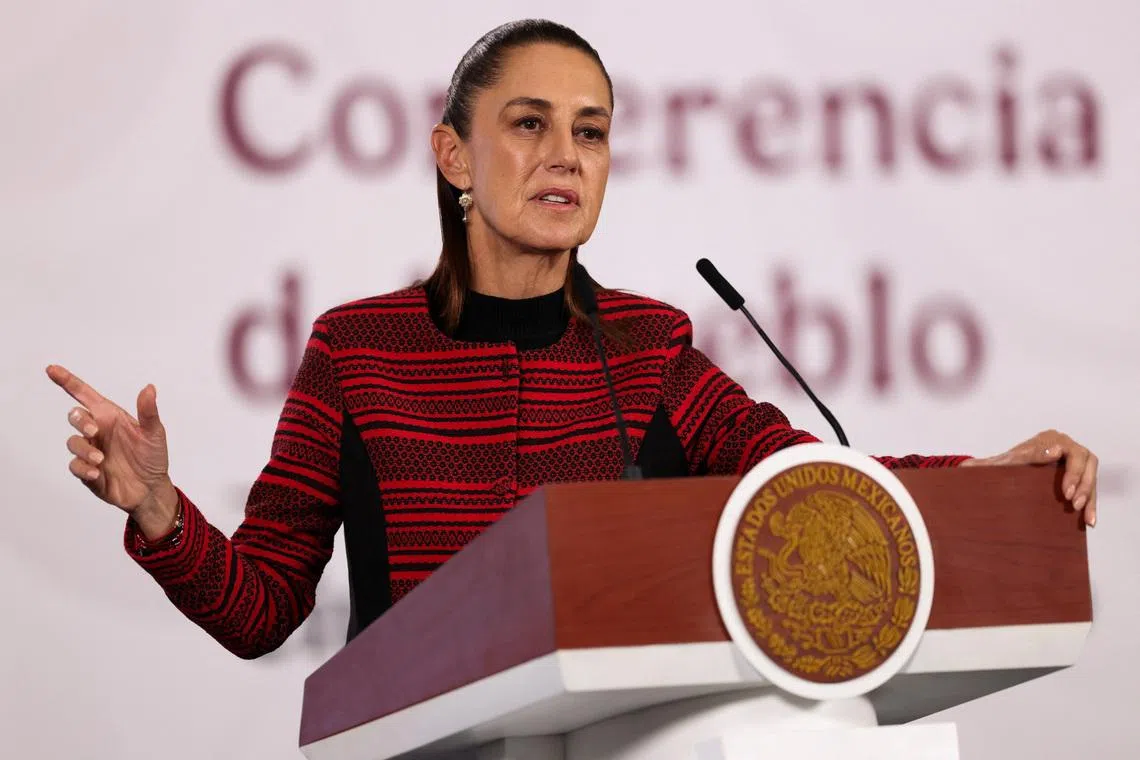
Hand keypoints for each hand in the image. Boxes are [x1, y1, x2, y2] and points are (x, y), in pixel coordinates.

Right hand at [46, 364, 178, 539]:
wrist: (151, 488)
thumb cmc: (152, 457)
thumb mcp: (154, 433)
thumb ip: (148, 412)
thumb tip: (149, 388)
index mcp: (111, 417)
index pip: (85, 396)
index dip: (68, 382)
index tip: (52, 370)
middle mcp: (98, 432)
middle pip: (75, 416)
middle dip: (80, 420)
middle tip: (94, 431)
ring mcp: (91, 451)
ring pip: (73, 442)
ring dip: (84, 449)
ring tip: (101, 459)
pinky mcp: (88, 471)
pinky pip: (75, 466)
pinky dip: (83, 468)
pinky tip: (97, 473)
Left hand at [961, 429, 1097, 526]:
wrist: (1021, 470)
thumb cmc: (1011, 464)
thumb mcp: (1002, 465)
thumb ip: (987, 465)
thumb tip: (965, 466)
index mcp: (1048, 439)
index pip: (1060, 445)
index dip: (1061, 457)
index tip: (1059, 464)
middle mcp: (1066, 446)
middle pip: (1082, 458)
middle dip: (1078, 478)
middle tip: (1070, 498)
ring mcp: (1078, 460)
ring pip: (1091, 473)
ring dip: (1088, 491)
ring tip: (1079, 510)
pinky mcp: (1083, 476)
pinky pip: (1092, 488)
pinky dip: (1092, 503)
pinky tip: (1089, 521)